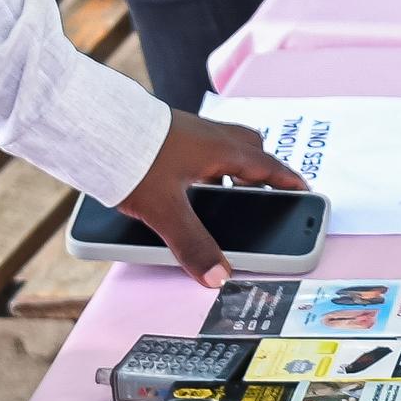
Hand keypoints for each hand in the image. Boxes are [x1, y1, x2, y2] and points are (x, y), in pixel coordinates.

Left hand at [115, 115, 300, 280]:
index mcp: (220, 150)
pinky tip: (184, 181)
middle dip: (260, 171)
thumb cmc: (133, 157)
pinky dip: (203, 163)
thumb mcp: (165, 210)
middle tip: (261, 194)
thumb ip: (193, 245)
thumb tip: (218, 277)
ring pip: (223, 145)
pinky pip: (198, 146)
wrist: (95, 123)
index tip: (305, 190)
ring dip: (230, 166)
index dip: (288, 181)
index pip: (268, 166)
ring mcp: (187, 130)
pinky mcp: (166, 132)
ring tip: (222, 193)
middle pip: (250, 149)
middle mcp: (209, 135)